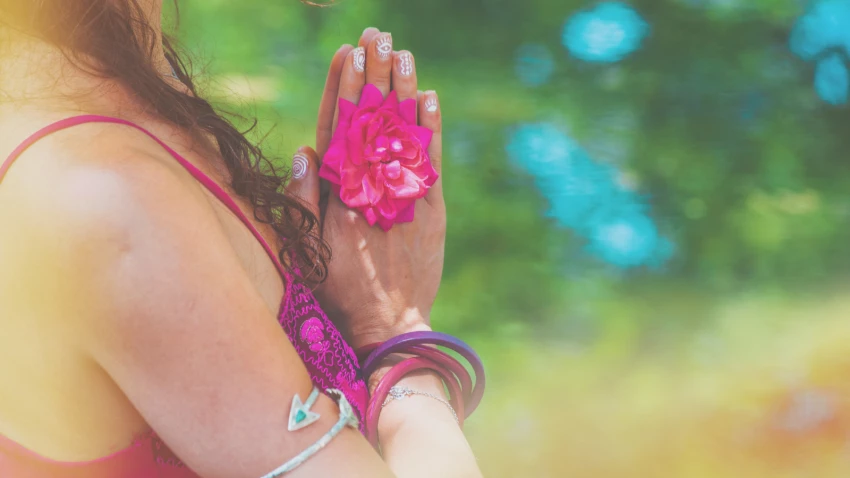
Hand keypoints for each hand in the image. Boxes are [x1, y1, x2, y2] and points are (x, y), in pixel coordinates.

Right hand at [290, 28, 444, 349]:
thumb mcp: (306, 249)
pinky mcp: (429, 209)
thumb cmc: (339, 291)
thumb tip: (305, 150)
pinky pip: (429, 160)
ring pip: (400, 132)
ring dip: (401, 89)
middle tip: (377, 36)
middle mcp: (369, 186)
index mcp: (337, 192)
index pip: (339, 126)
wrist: (388, 324)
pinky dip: (429, 128)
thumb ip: (304, 199)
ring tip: (402, 52)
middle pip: (372, 119)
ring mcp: (401, 195)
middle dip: (374, 74)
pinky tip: (429, 97)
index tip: (348, 53)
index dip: (344, 87)